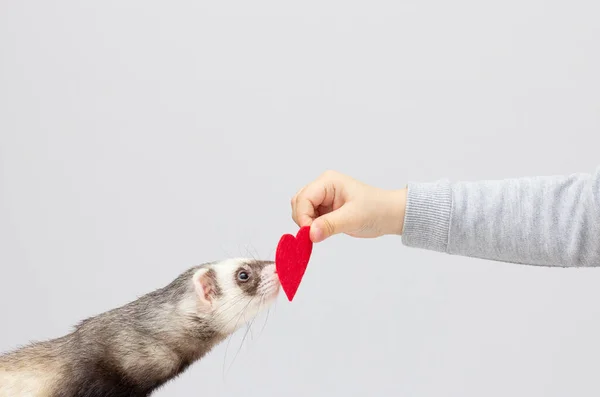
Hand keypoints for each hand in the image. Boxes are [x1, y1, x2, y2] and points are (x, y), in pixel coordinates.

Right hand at [291, 170, 406, 242]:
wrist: (389, 215)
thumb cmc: (376, 210)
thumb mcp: (353, 218)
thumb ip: (330, 225)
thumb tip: (310, 234)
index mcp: (328, 181)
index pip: (304, 198)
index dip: (303, 216)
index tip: (309, 234)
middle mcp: (322, 186)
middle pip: (298, 203)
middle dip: (303, 220)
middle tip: (316, 234)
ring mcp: (322, 197)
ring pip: (301, 211)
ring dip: (307, 224)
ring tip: (323, 232)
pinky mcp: (324, 209)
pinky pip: (309, 218)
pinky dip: (312, 227)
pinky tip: (323, 232)